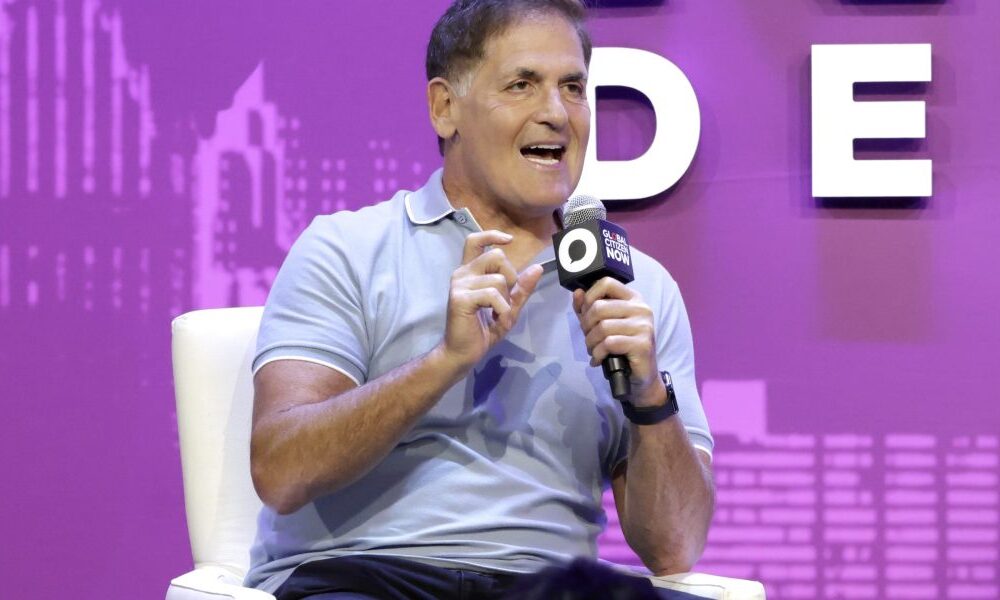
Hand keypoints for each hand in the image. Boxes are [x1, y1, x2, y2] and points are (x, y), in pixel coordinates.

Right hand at [440, 231, 543, 370]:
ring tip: (499, 316)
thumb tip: (538, 267)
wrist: (463, 353)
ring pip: (499, 278)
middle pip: (497, 256)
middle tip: (505, 300)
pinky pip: (493, 294)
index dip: (492, 235)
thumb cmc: (482, 329)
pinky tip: (495, 320)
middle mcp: (462, 273)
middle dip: (511, 277)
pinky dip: (502, 310)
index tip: (509, 240)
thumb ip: (521, 288)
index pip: (475, 240)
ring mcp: (459, 284)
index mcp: (470, 271)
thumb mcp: (508, 306)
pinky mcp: (460, 298)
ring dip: (507, 301)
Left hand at [573, 278, 663, 406]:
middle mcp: (641, 308)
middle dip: (586, 326)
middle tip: (589, 339)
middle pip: (599, 307)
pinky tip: (598, 359)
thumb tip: (577, 292)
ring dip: (590, 343)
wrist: (640, 376)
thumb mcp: (602, 324)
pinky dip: (598, 353)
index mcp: (633, 298)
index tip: (586, 314)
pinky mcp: (642, 344)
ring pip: (602, 327)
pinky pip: (609, 343)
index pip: (606, 282)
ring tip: (593, 350)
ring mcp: (644, 326)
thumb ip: (588, 308)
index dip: (589, 297)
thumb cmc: (620, 348)